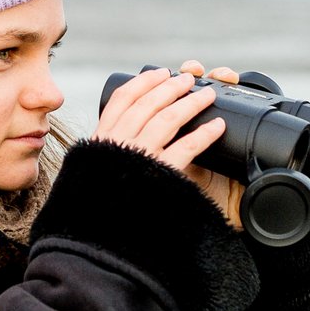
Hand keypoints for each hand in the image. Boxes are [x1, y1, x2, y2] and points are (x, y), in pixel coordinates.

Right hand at [93, 59, 246, 226]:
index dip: (143, 83)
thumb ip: (107, 152)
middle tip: (188, 78)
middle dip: (171, 86)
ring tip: (208, 95)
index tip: (159, 73)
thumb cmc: (100, 202)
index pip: (122, 99)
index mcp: (101, 140)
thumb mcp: (92, 171)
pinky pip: (186, 147)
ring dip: (191, 103)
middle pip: (148, 103)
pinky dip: (204, 134)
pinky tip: (217, 127)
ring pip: (167, 119)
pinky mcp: (158, 175)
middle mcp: (117, 144)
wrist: (100, 237)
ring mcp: (138, 158)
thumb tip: (119, 135)